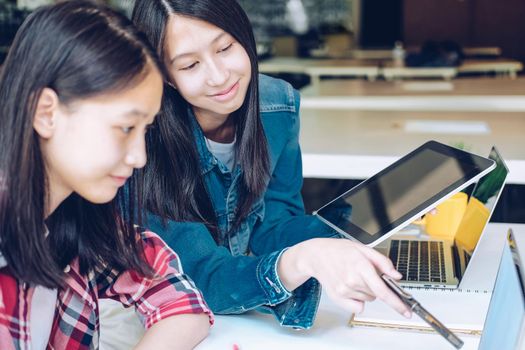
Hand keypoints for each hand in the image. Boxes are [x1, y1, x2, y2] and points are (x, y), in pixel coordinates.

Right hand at [278, 238, 410, 316]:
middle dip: (376, 285)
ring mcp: (344, 290)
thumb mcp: (363, 248)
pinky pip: (357, 307)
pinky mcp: (338, 298)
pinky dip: (358, 300)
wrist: (316, 255)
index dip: (396, 302)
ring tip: (354, 276)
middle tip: (365, 273)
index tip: (406, 310)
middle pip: (377, 294)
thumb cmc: (339, 250)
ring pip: (368, 299)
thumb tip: (396, 276)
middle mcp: (351, 280)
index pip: (382, 290)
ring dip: (366, 291)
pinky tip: (350, 287)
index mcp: (360, 266)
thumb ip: (382, 262)